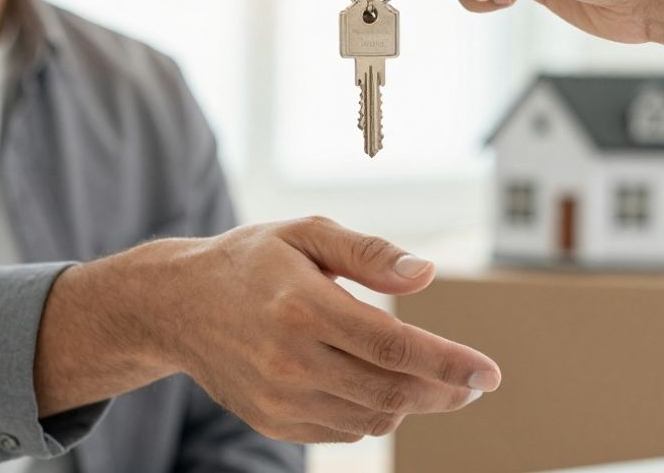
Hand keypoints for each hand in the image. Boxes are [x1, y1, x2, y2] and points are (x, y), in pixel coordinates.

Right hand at [154, 216, 499, 443]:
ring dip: (411, 403)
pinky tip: (379, 387)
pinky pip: (344, 430)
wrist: (175, 306)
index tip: (489, 373)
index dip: (450, 363)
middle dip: (444, 391)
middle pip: (391, 391)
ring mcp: (279, 398)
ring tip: (429, 381)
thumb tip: (425, 276)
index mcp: (302, 307)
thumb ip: (369, 253)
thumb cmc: (251, 260)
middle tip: (473, 382)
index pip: (393, 346)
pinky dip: (373, 412)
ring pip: (372, 417)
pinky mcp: (272, 421)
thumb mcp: (306, 233)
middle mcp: (290, 360)